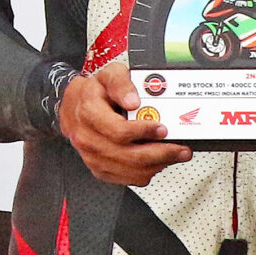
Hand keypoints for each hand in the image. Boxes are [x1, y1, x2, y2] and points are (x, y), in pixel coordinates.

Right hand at [60, 60, 191, 185]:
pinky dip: (146, 173)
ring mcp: (93, 157)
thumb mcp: (109, 75)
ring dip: (158, 166)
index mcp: (89, 113)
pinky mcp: (99, 169)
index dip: (144, 132)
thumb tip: (133, 100)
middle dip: (161, 154)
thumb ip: (121, 83)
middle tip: (181, 149)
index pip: (119, 131)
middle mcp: (88, 138)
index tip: (162, 128)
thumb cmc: (94, 92)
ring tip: (174, 156)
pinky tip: (156, 163)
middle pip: (129, 156)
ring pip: (131, 171)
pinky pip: (127, 179)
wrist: (74, 106)